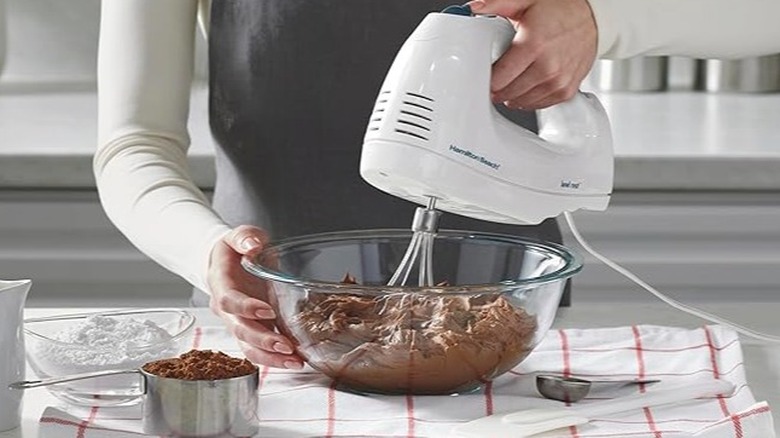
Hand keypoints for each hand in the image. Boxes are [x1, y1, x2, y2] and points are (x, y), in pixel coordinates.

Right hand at [207, 225, 303, 368]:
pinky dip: (275, 358)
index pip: (229, 301)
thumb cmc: (234, 250)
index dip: (246, 308)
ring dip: (270, 357)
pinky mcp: (252, 331)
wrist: (227, 263)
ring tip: (294, 362)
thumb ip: (245, 237)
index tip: (268, 311)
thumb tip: (253, 245)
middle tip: (286, 346)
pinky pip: (259, 350)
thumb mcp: (238, 235)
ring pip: (248, 347)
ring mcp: (238, 323)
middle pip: (240, 330)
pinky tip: (295, 361)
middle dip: (263, 340)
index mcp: (221, 284)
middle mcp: (227, 310)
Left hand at [468, 0, 597, 108]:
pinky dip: (529, 100)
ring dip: (512, 96)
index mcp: (533, 44)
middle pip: (508, 93)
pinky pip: (540, 105)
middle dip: (497, 89)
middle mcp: (548, 66)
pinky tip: (526, 88)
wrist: (594, 19)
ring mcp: (558, 81)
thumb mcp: (526, 2)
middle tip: (495, 79)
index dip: (487, 79)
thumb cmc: (561, 10)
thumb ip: (496, 4)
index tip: (484, 75)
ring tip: (510, 83)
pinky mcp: (567, 91)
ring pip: (523, 102)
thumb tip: (473, 7)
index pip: (499, 78)